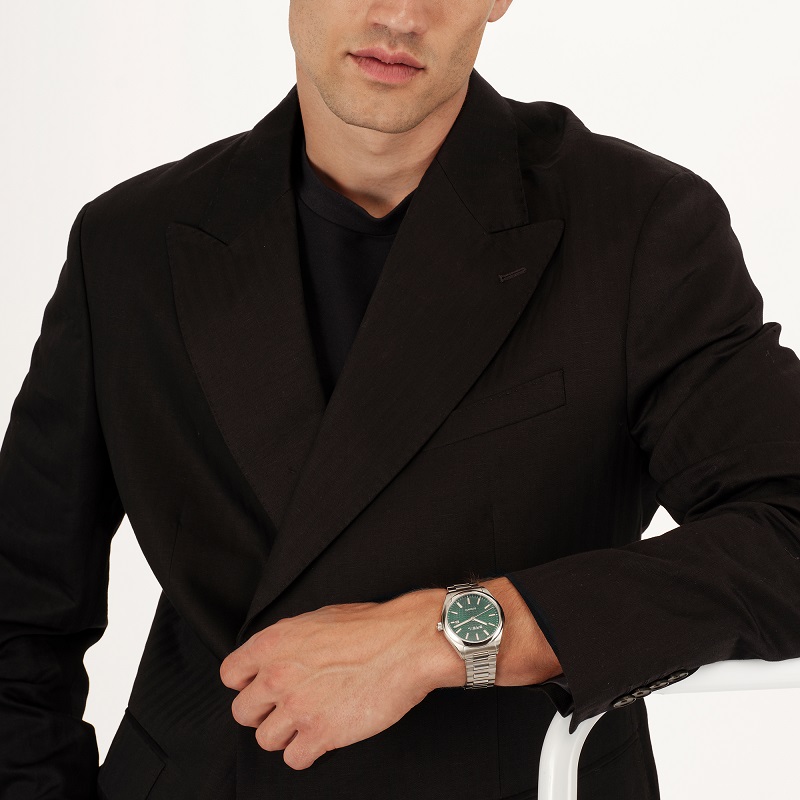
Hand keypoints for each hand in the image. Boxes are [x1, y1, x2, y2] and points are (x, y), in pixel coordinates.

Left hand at [219, 597, 438, 769]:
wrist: (405, 644)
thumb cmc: (371, 627)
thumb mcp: (319, 618)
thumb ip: (290, 641)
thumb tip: (280, 655)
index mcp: (274, 643)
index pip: (230, 675)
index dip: (246, 683)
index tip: (260, 688)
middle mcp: (277, 676)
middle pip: (242, 712)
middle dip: (263, 713)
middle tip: (286, 708)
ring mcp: (297, 707)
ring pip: (265, 740)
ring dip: (286, 734)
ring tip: (309, 721)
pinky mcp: (320, 735)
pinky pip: (294, 759)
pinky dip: (307, 752)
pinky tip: (323, 736)